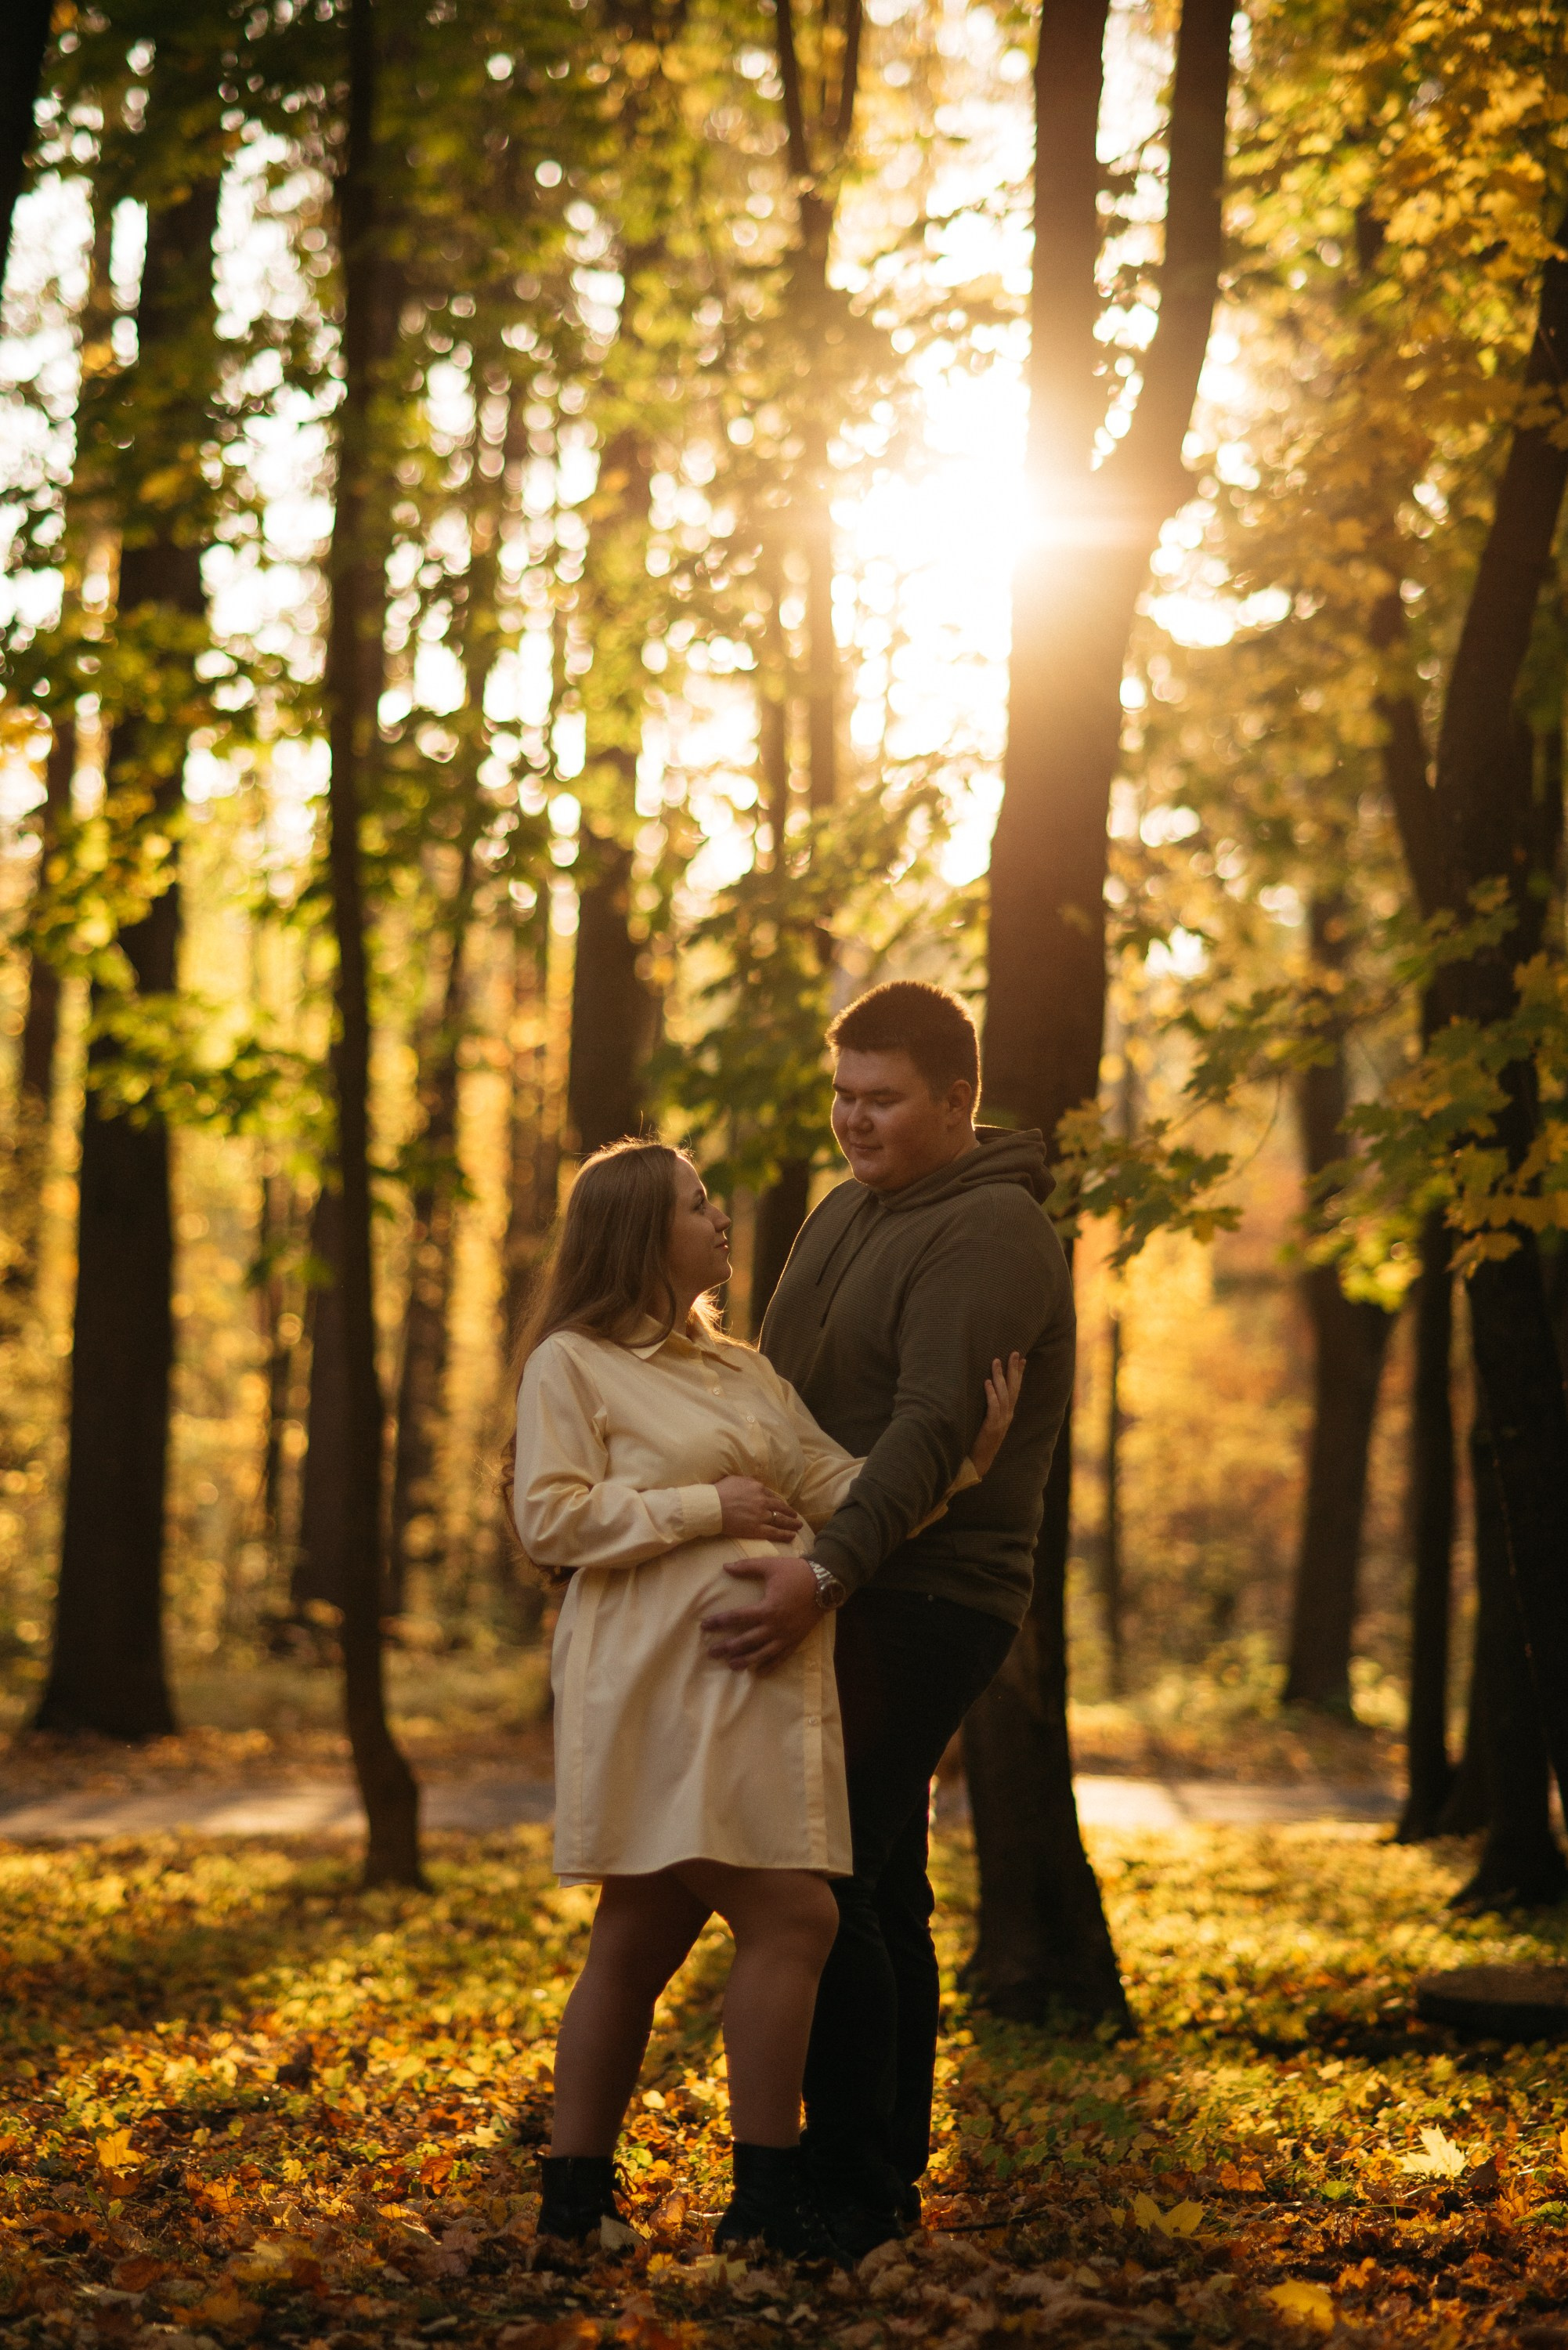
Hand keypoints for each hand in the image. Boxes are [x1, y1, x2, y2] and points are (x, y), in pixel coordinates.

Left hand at [700, 1554, 820, 1673]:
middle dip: (727, 1647)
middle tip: (711, 1652)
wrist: (827, 1583)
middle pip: (746, 1640)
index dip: (719, 1622)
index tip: (704, 1625)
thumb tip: (725, 1567)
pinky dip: (770, 1666)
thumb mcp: (770, 1566)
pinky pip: (781, 1657)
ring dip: (746, 1661)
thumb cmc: (797, 1573)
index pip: (737, 1617)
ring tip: (731, 1666)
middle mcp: (775, 1626)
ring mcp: (786, 1636)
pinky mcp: (796, 1640)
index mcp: (767, 1608)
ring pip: (762, 1653)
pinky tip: (759, 1673)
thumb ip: (747, 1567)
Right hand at [714, 1476, 802, 1540]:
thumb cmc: (719, 1492)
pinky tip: (792, 1536)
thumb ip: (748, 1482)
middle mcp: (763, 1501)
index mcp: (758, 1488)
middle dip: (789, 1513)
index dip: (779, 1502)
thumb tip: (753, 1484)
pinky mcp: (757, 1529)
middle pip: (780, 1507)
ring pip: (780, 1520)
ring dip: (791, 1523)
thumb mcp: (736, 1479)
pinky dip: (785, 1534)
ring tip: (798, 1526)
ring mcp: (761, 1516)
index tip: (783, 1506)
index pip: (772, 1496)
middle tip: (796, 1516)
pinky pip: (774, 1532)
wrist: (712, 1506)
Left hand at [969, 1352, 1024, 1478]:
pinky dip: (991, 1394)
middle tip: (1014, 1353)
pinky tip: (987, 1382)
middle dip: (1014, 1370)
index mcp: (1007, 1414)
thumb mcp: (990, 1423)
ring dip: (1000, 1377)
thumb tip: (988, 1392)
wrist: (980, 1463)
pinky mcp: (992, 1427)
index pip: (1015, 1390)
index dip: (1019, 1374)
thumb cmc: (981, 1441)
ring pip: (1003, 1395)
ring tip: (996, 1361)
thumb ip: (992, 1410)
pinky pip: (993, 1407)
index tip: (1022, 1359)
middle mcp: (1007, 1416)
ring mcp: (1001, 1421)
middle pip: (1013, 1389)